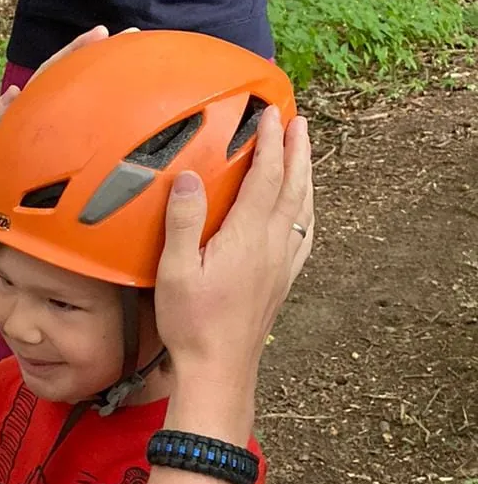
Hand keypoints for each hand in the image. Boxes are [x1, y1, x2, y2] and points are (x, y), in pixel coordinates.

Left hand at [0, 23, 112, 280]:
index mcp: (18, 119)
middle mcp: (37, 129)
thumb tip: (15, 90)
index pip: (47, 78)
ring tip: (135, 70)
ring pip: (80, 113)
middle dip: (97, 61)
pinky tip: (125, 126)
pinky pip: (82, 146)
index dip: (71, 54)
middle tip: (131, 40)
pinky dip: (102, 130)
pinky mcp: (58, 173)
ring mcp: (49, 151)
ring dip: (104, 90)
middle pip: (69, 86)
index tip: (100, 33)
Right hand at [155, 109, 313, 432]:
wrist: (220, 368)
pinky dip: (307, 213)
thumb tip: (187, 177)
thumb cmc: (193, 323)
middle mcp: (272, 245)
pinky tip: (305, 211)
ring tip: (305, 153)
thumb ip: (183, 221)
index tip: (269, 115)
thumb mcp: (176, 271)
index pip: (265, 177)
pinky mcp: (282, 282)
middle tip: (298, 122)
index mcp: (247, 236)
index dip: (269, 143)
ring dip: (305, 176)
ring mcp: (281, 264)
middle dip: (296, 151)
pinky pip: (304, 236)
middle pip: (292, 187)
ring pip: (302, 209)